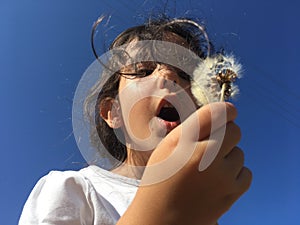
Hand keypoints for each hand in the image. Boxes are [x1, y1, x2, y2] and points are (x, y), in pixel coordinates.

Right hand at [118, 102, 251, 224]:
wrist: (162, 219)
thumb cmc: (162, 179)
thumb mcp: (168, 147)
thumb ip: (193, 128)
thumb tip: (223, 114)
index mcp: (184, 140)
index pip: (217, 112)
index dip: (226, 110)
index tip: (227, 113)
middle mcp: (205, 154)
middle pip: (234, 130)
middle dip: (226, 134)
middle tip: (211, 146)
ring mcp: (221, 175)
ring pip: (240, 152)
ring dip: (229, 157)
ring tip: (209, 169)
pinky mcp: (232, 192)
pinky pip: (245, 171)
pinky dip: (235, 173)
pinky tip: (217, 180)